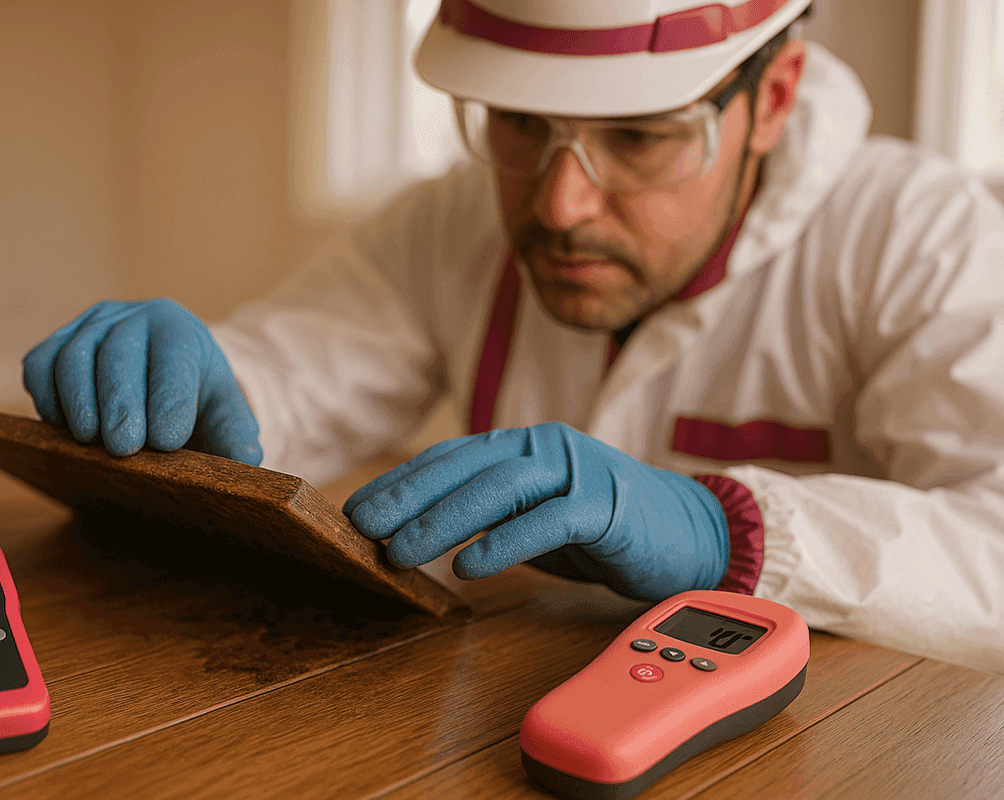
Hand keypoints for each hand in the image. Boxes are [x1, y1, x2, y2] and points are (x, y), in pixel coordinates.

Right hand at [22, 298, 261, 462]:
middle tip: (123, 448)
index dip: (168, 400)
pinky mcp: (55, 342)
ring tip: (90, 440)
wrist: (161, 369)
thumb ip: (235, 432)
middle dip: (120, 404)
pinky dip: (46, 396)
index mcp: (178, 328)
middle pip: (118, 356)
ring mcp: (89, 326)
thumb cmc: (192, 392)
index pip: (171, 359)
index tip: (167, 441)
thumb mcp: (221, 408)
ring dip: (78, 402)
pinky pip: (40, 364)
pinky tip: (64, 427)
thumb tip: (246, 461)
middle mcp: (132, 317)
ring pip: (73, 358)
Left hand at [342, 422, 727, 600]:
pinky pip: (547, 521)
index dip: (401, 481)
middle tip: (363, 528)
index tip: (358, 508)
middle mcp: (545, 448)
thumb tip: (417, 532)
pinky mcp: (606, 505)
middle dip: (407, 496)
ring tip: (402, 552)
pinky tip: (469, 568)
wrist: (689, 533)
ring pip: (498, 488)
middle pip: (464, 466)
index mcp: (523, 446)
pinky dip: (504, 543)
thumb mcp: (531, 518)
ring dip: (443, 520)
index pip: (449, 458)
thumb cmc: (601, 528)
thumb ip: (487, 515)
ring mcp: (577, 471)